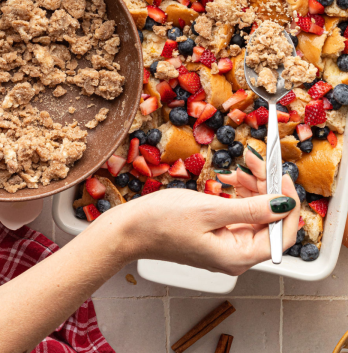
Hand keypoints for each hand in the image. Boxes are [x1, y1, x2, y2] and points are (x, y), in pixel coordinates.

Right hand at [102, 151, 299, 275]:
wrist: (128, 230)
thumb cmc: (160, 222)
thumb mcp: (208, 210)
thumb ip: (250, 208)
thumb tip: (284, 205)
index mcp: (238, 256)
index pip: (283, 234)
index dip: (288, 203)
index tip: (281, 175)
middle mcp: (236, 255)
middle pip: (270, 220)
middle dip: (266, 188)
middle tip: (254, 160)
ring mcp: (225, 244)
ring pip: (255, 213)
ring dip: (251, 188)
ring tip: (236, 168)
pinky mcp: (215, 234)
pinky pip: (238, 213)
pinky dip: (238, 195)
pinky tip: (227, 180)